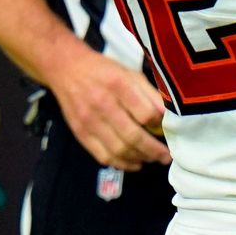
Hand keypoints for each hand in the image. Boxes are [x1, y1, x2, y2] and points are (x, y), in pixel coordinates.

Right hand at [50, 45, 170, 170]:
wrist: (68, 70)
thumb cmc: (105, 71)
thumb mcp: (131, 74)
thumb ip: (149, 94)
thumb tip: (166, 116)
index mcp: (119, 85)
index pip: (144, 113)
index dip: (159, 125)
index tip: (167, 129)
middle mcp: (103, 105)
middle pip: (132, 136)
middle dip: (153, 150)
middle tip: (166, 157)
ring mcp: (89, 122)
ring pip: (118, 150)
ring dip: (139, 159)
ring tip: (153, 159)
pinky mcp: (80, 134)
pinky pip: (102, 155)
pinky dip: (121, 163)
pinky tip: (134, 164)